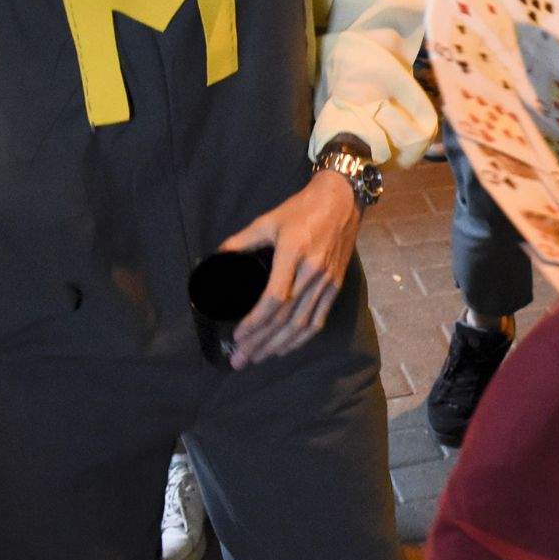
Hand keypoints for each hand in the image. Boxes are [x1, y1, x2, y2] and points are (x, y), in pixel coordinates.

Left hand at [218, 168, 363, 365]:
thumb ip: (241, 240)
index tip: (238, 335)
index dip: (256, 321)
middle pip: (286, 317)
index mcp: (293, 253)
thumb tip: (216, 258)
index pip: (275, 298)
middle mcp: (312, 271)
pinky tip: (285, 349)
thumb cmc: (301, 209)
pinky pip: (319, 319)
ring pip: (302, 323)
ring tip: (258, 358)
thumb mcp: (267, 220)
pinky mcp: (336, 285)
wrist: (342, 200)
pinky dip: (301, 339)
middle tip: (240, 359)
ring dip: (279, 345)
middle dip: (261, 341)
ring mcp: (327, 281)